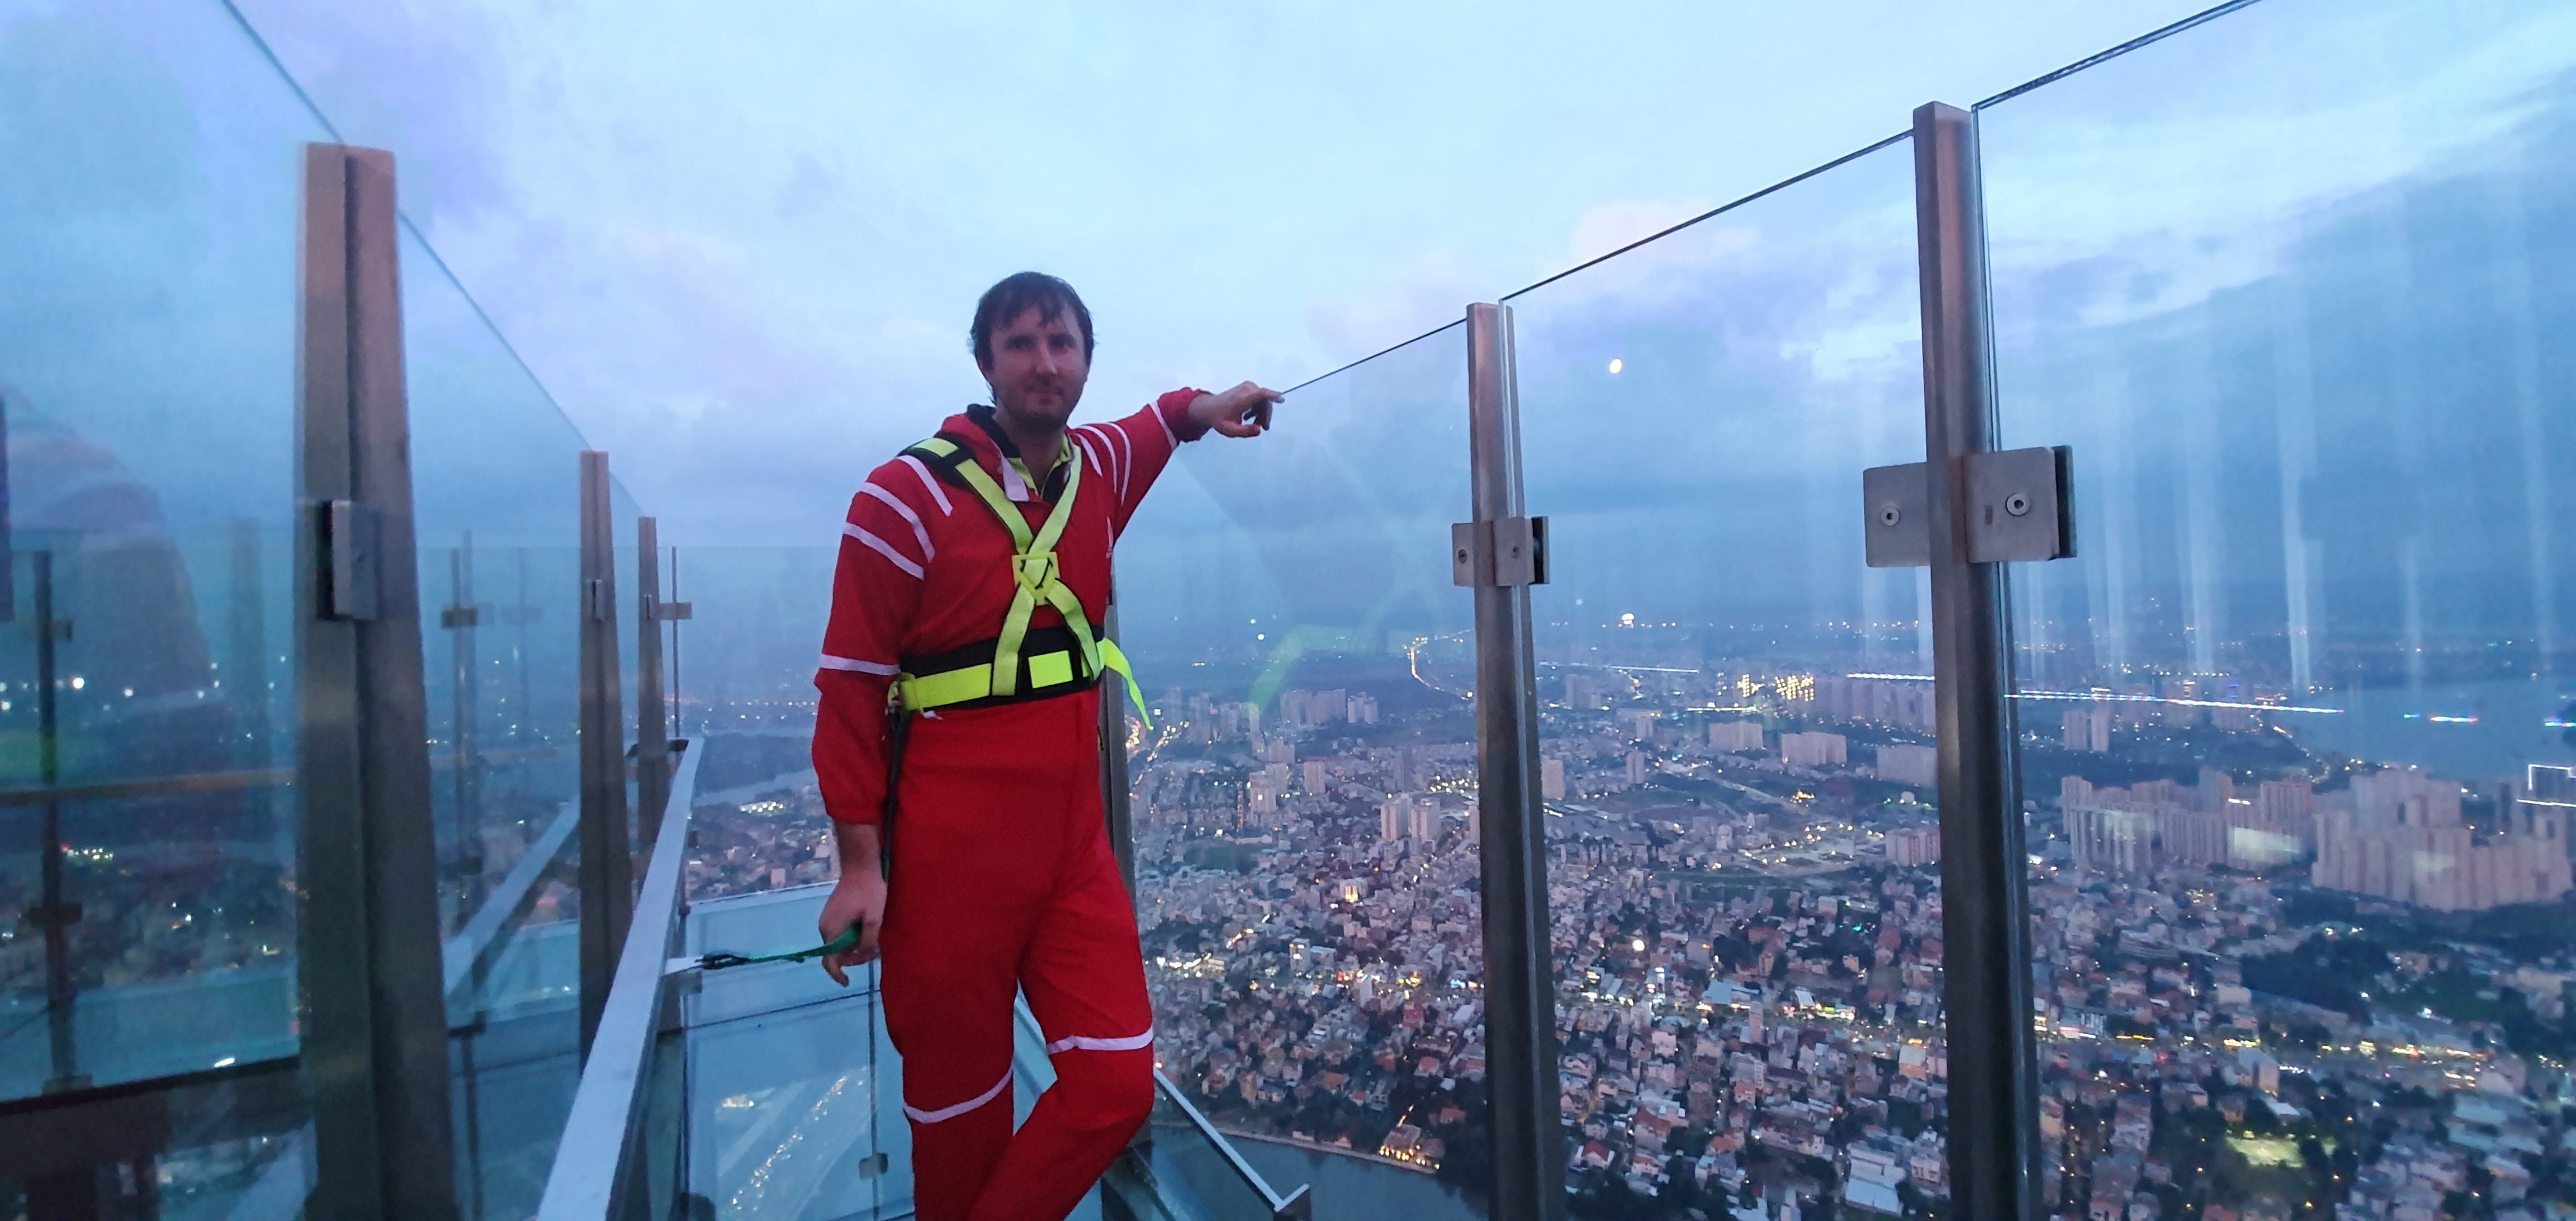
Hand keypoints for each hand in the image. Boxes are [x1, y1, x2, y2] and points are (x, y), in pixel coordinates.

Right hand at [817, 868, 885, 985]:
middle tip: (875, 952)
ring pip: (839, 943)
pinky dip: (852, 937)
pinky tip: (867, 931)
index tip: (847, 983)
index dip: (837, 974)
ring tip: (874, 942)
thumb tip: (863, 955)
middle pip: (836, 953)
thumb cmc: (868, 891)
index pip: (829, 961)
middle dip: (854, 957)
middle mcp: (824, 927)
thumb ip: (867, 940)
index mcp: (831, 931)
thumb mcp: (873, 919)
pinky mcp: (833, 913)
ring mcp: (827, 919)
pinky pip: (840, 933)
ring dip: (855, 946)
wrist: (860, 867)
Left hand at [1188, 381, 1279, 437]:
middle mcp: (1245, 389)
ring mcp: (1247, 386)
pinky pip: (1259, 397)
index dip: (1272, 396)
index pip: (1260, 394)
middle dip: (1266, 415)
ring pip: (1263, 400)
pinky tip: (1249, 417)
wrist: (1209, 409)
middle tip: (1264, 428)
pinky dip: (1258, 408)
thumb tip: (1259, 430)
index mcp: (1241, 398)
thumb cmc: (1219, 419)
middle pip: (1265, 401)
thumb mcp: (1230, 430)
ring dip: (1262, 413)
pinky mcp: (1247, 387)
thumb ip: (1245, 432)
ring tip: (1255, 424)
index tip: (1281, 399)